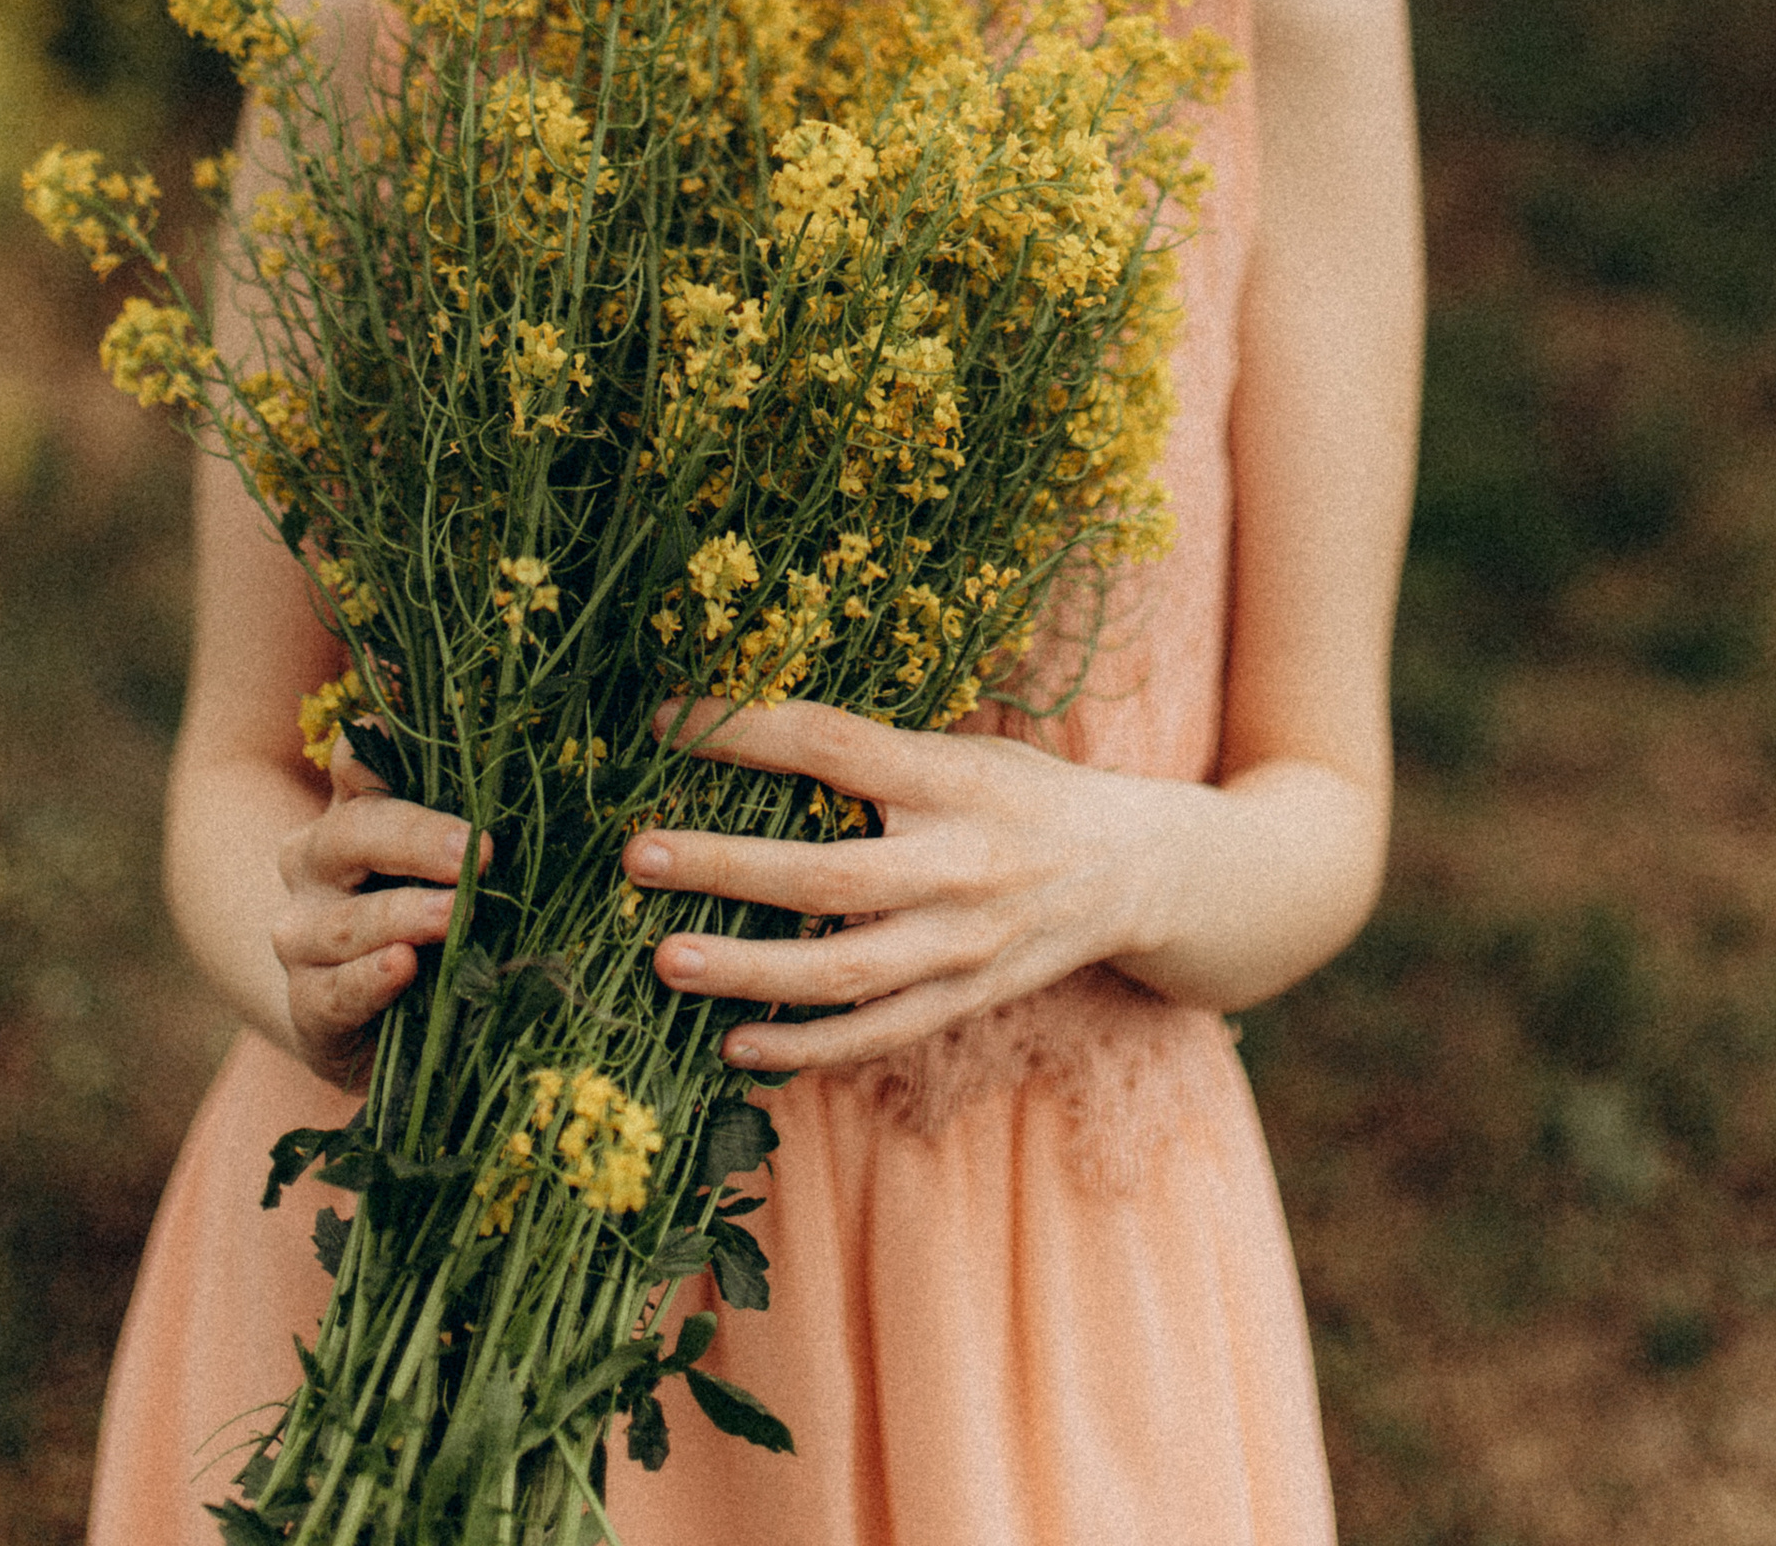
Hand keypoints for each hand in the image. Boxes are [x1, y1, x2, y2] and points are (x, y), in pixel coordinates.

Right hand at [272, 739, 486, 1090]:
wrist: (374, 1021)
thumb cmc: (425, 922)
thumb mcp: (448, 870)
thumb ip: (463, 827)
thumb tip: (506, 769)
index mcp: (349, 815)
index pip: (353, 766)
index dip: (373, 749)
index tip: (400, 735)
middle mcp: (313, 865)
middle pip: (351, 835)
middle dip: (416, 840)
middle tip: (477, 853)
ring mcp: (301, 936)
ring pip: (344, 920)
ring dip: (402, 915)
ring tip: (454, 914)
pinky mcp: (307, 1004)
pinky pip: (332, 992)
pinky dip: (368, 979)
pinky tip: (400, 966)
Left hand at [621, 698, 1186, 1072]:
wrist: (1135, 869)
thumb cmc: (1022, 792)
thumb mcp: (962, 747)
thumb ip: (871, 753)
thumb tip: (743, 732)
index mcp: (952, 777)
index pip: (833, 746)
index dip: (746, 732)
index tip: (665, 725)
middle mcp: (960, 863)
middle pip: (828, 874)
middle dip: (728, 868)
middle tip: (640, 855)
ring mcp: (964, 945)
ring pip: (844, 973)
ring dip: (748, 971)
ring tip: (667, 961)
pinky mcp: (965, 1002)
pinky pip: (875, 1035)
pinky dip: (804, 1049)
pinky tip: (735, 1045)